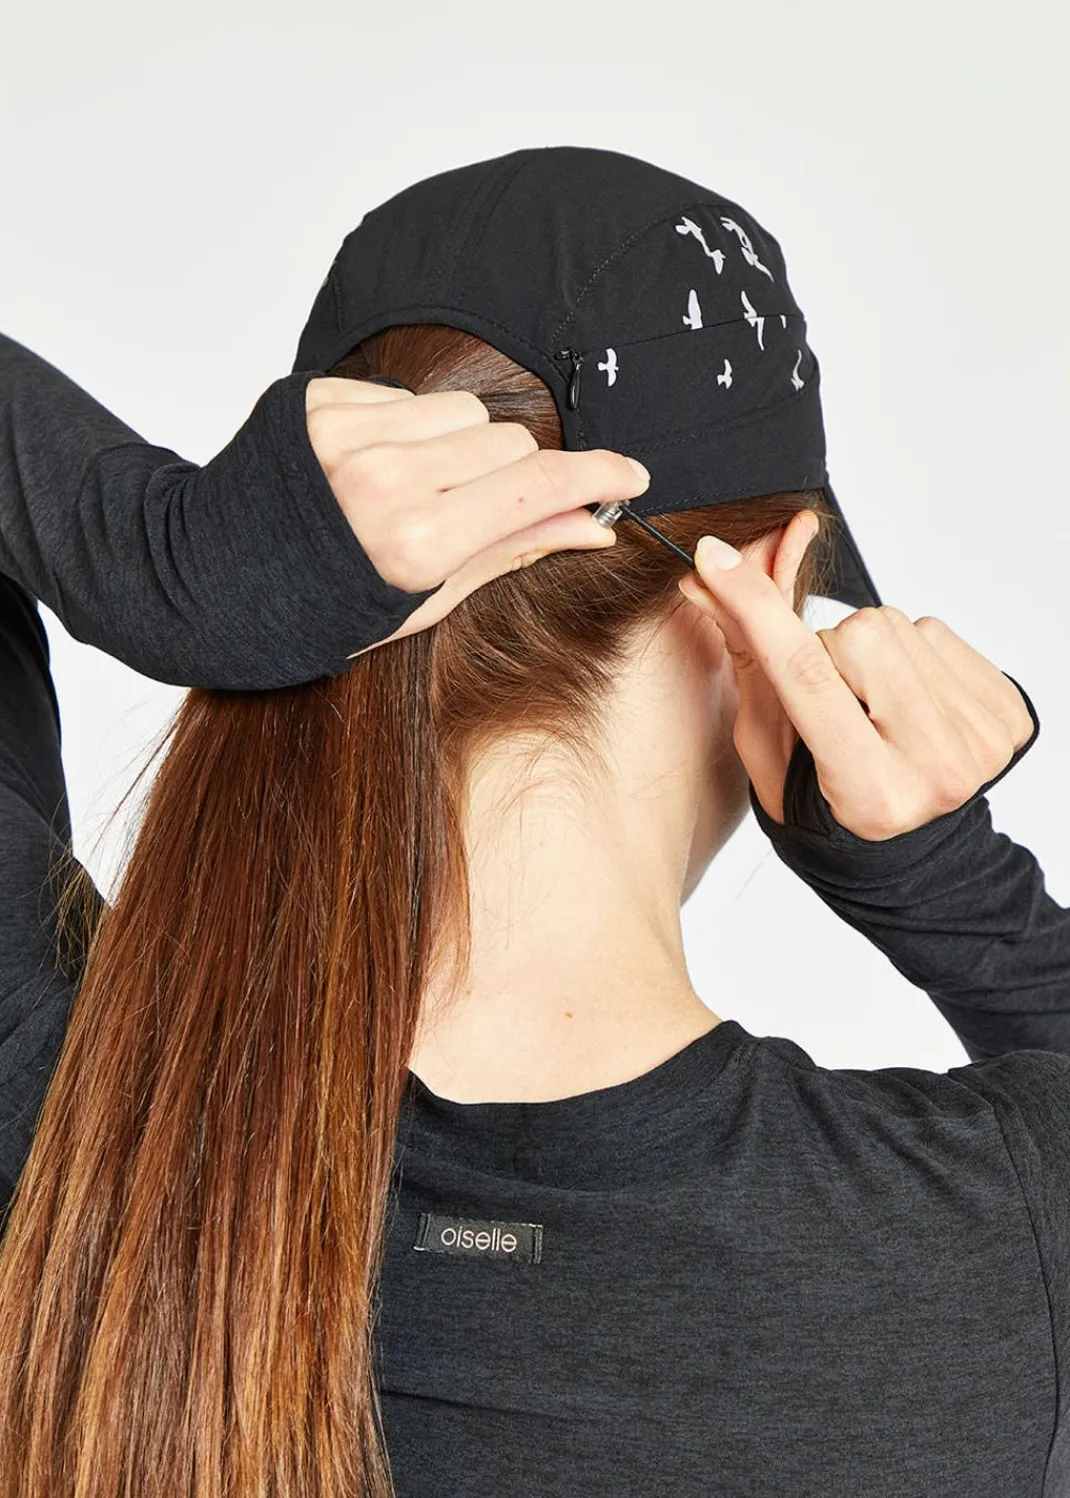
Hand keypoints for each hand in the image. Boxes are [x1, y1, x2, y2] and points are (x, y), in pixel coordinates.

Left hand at [305, 377, 649, 658]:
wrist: (211, 576)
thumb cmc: (321, 607)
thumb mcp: (423, 600)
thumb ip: (512, 550)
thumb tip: (592, 525)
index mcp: (414, 543)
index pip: (537, 486)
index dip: (596, 476)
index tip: (630, 474)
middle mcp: (383, 479)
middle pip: (510, 444)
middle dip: (514, 475)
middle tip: (476, 513)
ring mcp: (347, 432)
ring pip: (466, 414)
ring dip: (463, 447)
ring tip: (418, 490)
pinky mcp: (321, 400)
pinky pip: (410, 398)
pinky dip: (411, 430)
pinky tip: (374, 469)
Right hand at [677, 522, 1034, 839]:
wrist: (915, 843)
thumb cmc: (831, 803)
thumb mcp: (771, 751)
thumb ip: (748, 664)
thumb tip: (708, 580)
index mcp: (871, 792)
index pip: (804, 675)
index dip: (755, 609)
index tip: (716, 558)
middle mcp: (939, 766)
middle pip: (854, 635)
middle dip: (827, 652)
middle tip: (833, 704)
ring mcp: (982, 737)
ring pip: (896, 624)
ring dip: (868, 652)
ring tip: (871, 705)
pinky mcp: (1007, 709)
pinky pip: (935, 630)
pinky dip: (908, 654)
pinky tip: (905, 698)